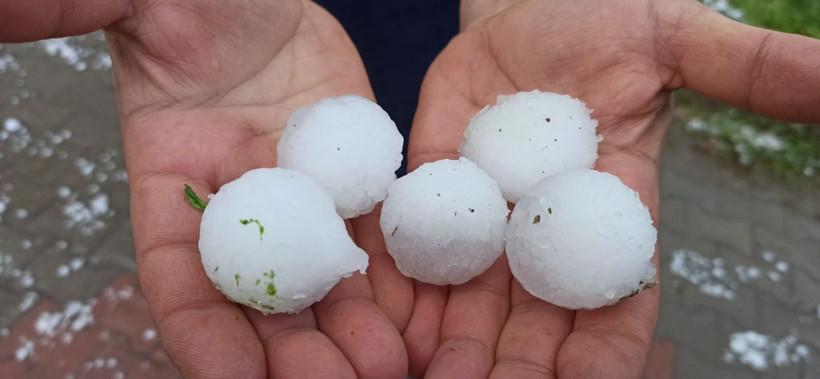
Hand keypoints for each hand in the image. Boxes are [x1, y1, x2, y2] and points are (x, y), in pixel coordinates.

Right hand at [3, 0, 411, 376]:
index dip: (202, 337)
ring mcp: (299, 199)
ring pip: (324, 280)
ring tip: (385, 369)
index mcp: (170, 186)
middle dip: (291, 354)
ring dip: (352, 332)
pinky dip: (391, 281)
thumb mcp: (137, 2)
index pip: (180, 281)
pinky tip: (415, 316)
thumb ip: (72, 12)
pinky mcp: (349, 181)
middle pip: (262, 299)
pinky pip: (372, 237)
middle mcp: (239, 209)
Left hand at [406, 0, 819, 376]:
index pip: (614, 301)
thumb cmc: (608, 20)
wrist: (529, 2)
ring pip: (470, 299)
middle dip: (514, 367)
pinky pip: (416, 246)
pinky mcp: (434, 186)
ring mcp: (487, 214)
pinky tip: (384, 324)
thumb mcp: (678, 38)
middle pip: (533, 320)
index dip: (603, 352)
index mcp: (610, 211)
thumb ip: (749, 70)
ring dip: (451, 345)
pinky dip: (402, 288)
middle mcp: (546, 230)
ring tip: (424, 378)